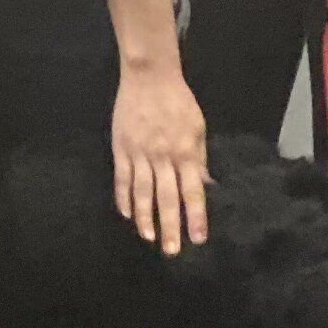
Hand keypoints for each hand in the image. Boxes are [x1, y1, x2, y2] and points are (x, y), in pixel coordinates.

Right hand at [111, 62, 209, 253]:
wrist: (149, 76)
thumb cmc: (178, 102)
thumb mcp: (197, 127)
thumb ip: (200, 159)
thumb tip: (206, 185)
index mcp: (186, 152)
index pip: (192, 191)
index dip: (195, 216)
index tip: (198, 239)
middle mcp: (163, 156)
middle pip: (167, 197)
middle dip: (170, 226)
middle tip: (171, 251)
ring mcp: (140, 153)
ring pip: (142, 192)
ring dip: (145, 217)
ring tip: (149, 238)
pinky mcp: (121, 148)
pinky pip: (122, 178)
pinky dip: (124, 198)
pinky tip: (127, 215)